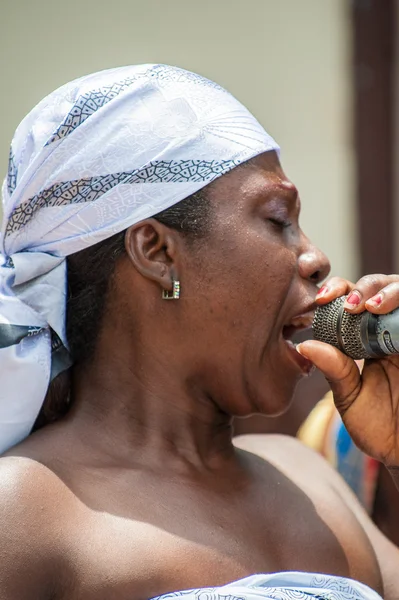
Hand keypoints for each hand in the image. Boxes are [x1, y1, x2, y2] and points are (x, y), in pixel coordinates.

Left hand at [297, 274, 398, 466]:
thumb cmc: (379, 428)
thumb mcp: (349, 397)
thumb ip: (333, 369)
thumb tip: (304, 345)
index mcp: (368, 340)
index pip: (354, 300)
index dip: (339, 290)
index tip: (322, 298)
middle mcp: (392, 332)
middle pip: (384, 287)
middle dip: (366, 286)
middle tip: (351, 303)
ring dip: (390, 291)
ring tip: (371, 306)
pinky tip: (388, 314)